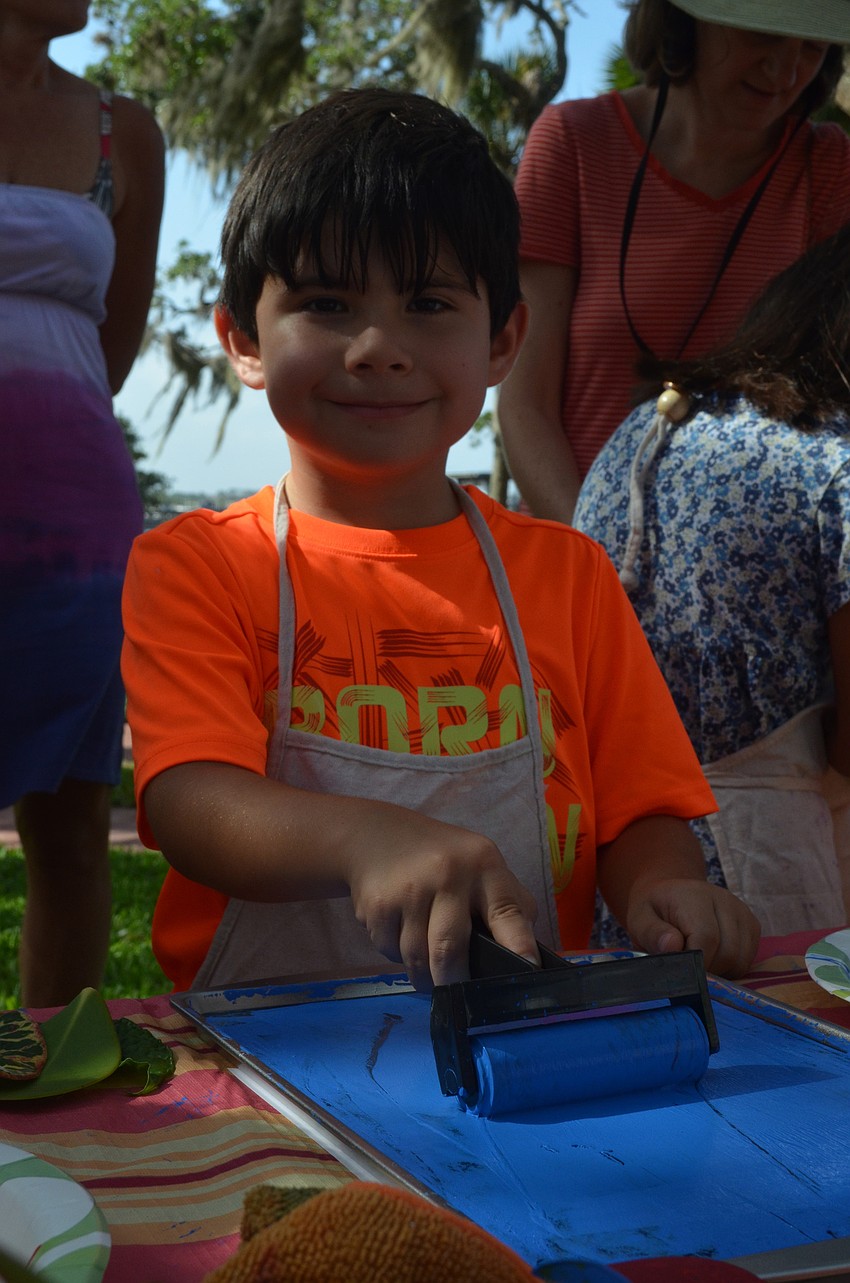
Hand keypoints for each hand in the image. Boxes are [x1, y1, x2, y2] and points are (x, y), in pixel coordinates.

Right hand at [343, 809, 538, 989]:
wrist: (378, 833)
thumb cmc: (442, 858)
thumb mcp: (482, 864)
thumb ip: (508, 904)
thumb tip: (527, 956)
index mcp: (485, 866)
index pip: (508, 911)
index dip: (519, 945)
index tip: (528, 969)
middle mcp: (448, 874)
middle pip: (450, 950)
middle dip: (454, 982)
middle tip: (457, 992)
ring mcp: (410, 889)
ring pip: (418, 959)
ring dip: (423, 974)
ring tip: (427, 965)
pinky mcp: (379, 904)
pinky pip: (390, 951)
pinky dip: (396, 955)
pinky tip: (401, 934)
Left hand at [625, 878, 759, 977]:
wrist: (670, 895)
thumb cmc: (653, 911)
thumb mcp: (640, 919)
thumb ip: (652, 933)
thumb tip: (673, 946)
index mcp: (694, 895)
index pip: (707, 938)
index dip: (695, 963)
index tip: (680, 972)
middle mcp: (724, 899)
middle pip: (728, 952)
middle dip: (707, 970)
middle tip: (686, 969)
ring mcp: (741, 911)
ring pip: (740, 959)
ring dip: (720, 971)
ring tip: (698, 963)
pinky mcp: (751, 924)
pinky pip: (748, 959)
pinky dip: (731, 968)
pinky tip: (712, 959)